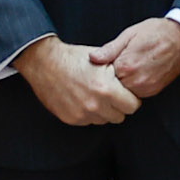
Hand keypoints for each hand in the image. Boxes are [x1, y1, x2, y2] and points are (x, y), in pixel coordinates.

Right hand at [17, 34, 139, 126]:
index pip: (132, 106)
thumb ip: (119, 74)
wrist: (44, 63)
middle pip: (120, 116)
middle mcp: (95, 105)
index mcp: (106, 89)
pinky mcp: (71, 119)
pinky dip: (88, 113)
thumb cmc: (74, 58)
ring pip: (104, 120)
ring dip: (103, 111)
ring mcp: (82, 114)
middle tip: (110, 94)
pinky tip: (82, 98)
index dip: (131, 99)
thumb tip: (135, 82)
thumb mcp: (101, 59)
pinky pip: (88, 121)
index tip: (126, 94)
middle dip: (118, 106)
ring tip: (94, 95)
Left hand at [91, 16, 179, 100]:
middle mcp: (136, 81)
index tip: (103, 64)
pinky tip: (136, 73)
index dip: (101, 71)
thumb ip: (109, 49)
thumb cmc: (156, 31)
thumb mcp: (129, 34)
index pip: (103, 78)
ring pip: (125, 93)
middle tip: (115, 65)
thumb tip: (92, 58)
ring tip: (127, 67)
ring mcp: (147, 88)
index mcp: (126, 66)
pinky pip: (137, 94)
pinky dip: (134, 86)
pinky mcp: (155, 91)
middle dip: (111, 79)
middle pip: (113, 89)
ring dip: (123, 84)